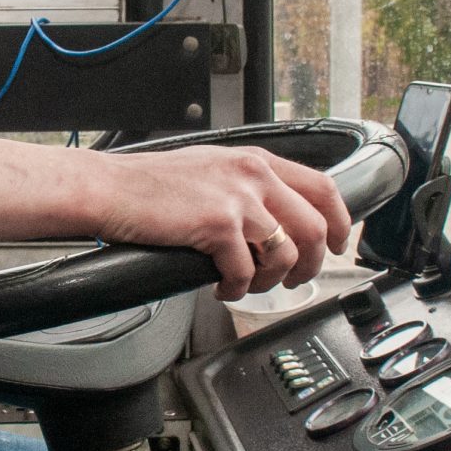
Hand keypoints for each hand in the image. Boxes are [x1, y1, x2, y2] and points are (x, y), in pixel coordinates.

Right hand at [87, 146, 351, 299]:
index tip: (336, 245)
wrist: (110, 189)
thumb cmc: (152, 185)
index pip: (323, 189)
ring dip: (270, 281)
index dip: (339, 222)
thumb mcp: (213, 169)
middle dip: (310, 264)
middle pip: (314, 228)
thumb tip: (275, 220)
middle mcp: (254, 176)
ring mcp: (237, 200)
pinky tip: (220, 286)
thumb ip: (248, 186)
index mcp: (257, 162)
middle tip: (294, 280)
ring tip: (248, 284)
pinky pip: (245, 271)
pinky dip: (236, 288)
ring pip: (284, 254)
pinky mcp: (217, 226)